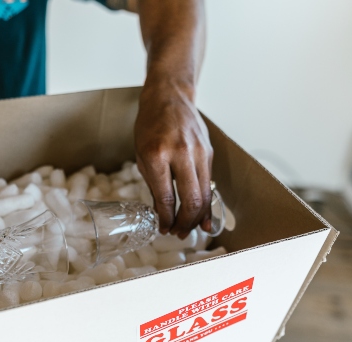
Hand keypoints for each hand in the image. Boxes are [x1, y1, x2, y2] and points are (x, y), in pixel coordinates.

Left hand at [134, 79, 212, 238]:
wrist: (169, 97)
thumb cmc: (150, 126)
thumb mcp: (141, 154)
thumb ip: (153, 184)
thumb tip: (162, 213)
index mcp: (157, 155)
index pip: (166, 197)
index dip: (166, 218)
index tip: (164, 229)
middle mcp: (181, 153)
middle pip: (191, 199)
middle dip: (185, 222)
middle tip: (179, 234)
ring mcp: (198, 152)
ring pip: (205, 194)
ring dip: (198, 216)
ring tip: (190, 229)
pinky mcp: (208, 152)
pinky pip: (209, 183)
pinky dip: (207, 202)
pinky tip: (203, 216)